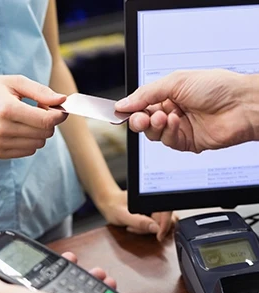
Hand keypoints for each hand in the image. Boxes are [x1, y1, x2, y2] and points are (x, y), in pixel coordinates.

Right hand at [0, 75, 67, 157]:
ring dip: (39, 132)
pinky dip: (29, 141)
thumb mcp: (14, 82)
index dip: (59, 115)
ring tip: (26, 119)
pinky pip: (27, 151)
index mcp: (7, 109)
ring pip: (38, 144)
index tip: (60, 109)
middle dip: (48, 122)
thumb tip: (62, 100)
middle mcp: (2, 129)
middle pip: (45, 134)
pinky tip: (18, 129)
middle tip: (39, 110)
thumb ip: (41, 91)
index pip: (46, 121)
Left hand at [97, 189, 176, 240]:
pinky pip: (153, 226)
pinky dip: (144, 229)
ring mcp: (152, 210)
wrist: (107, 203)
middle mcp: (154, 203)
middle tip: (137, 228)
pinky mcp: (149, 215)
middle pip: (166, 220)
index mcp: (151, 198)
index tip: (159, 236)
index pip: (167, 212)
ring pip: (160, 225)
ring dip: (147, 229)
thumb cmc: (113, 205)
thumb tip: (156, 229)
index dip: (165, 225)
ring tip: (132, 226)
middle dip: (153, 229)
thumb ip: (139, 222)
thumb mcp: (123, 215)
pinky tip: (134, 226)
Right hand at [116, 69, 256, 152]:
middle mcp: (171, 111)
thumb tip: (123, 104)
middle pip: (143, 121)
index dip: (130, 109)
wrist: (241, 105)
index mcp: (168, 95)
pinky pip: (168, 141)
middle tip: (141, 117)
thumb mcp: (175, 82)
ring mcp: (178, 127)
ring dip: (155, 125)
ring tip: (165, 116)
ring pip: (153, 133)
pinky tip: (178, 122)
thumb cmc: (215, 87)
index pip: (141, 104)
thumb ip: (146, 94)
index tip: (119, 111)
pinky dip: (170, 132)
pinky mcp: (186, 142)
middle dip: (139, 120)